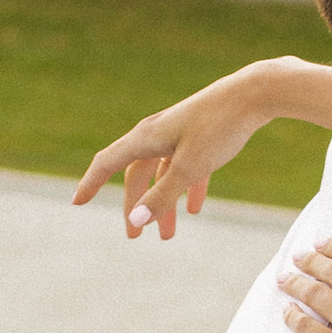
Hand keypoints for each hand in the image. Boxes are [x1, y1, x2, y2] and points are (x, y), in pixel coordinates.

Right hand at [70, 60, 298, 239]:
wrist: (255, 94)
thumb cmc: (219, 127)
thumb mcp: (190, 167)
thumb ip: (162, 196)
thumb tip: (135, 222)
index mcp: (146, 138)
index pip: (107, 163)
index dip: (90, 183)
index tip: (76, 203)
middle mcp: (156, 134)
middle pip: (137, 175)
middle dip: (135, 207)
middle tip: (135, 238)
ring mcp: (178, 134)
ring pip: (162, 175)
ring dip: (163, 205)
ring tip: (169, 235)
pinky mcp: (199, 136)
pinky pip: (185, 167)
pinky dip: (187, 189)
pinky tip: (196, 208)